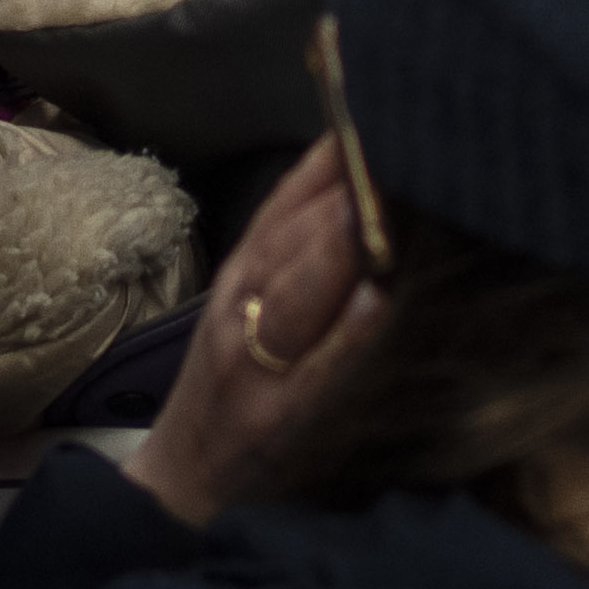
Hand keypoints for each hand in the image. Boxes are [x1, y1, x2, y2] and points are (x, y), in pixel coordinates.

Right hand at [116, 147, 385, 522]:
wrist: (183, 485)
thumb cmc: (235, 386)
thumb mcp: (255, 306)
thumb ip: (305, 249)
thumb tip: (373, 182)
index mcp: (245, 274)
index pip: (288, 200)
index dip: (334, 152)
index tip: (384, 103)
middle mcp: (243, 308)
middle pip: (291, 236)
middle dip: (344, 186)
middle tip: (405, 140)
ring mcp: (258, 365)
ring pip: (295, 291)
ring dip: (338, 244)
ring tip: (380, 201)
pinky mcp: (278, 421)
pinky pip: (315, 371)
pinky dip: (345, 335)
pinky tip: (379, 304)